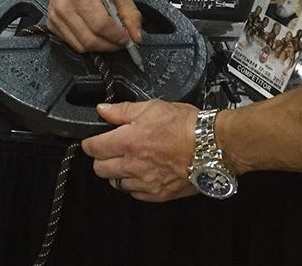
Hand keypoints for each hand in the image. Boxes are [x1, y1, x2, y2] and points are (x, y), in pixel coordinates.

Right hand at [47, 0, 141, 52]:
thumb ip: (131, 14)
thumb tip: (137, 37)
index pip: (100, 25)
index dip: (116, 36)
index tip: (128, 39)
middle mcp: (64, 6)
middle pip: (90, 39)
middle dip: (109, 45)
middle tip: (121, 41)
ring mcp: (55, 16)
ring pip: (80, 46)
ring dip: (99, 47)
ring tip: (109, 37)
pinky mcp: (51, 23)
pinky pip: (71, 43)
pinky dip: (86, 43)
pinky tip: (94, 33)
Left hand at [82, 100, 198, 201]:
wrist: (212, 145)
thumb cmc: (186, 124)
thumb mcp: (153, 106)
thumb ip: (123, 110)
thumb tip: (103, 109)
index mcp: (129, 141)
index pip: (93, 148)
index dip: (90, 142)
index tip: (93, 140)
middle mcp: (133, 165)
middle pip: (99, 169)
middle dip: (101, 158)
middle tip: (112, 149)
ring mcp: (144, 182)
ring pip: (115, 183)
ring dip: (118, 173)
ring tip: (131, 160)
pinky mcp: (157, 194)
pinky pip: (135, 193)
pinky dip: (135, 184)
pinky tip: (144, 172)